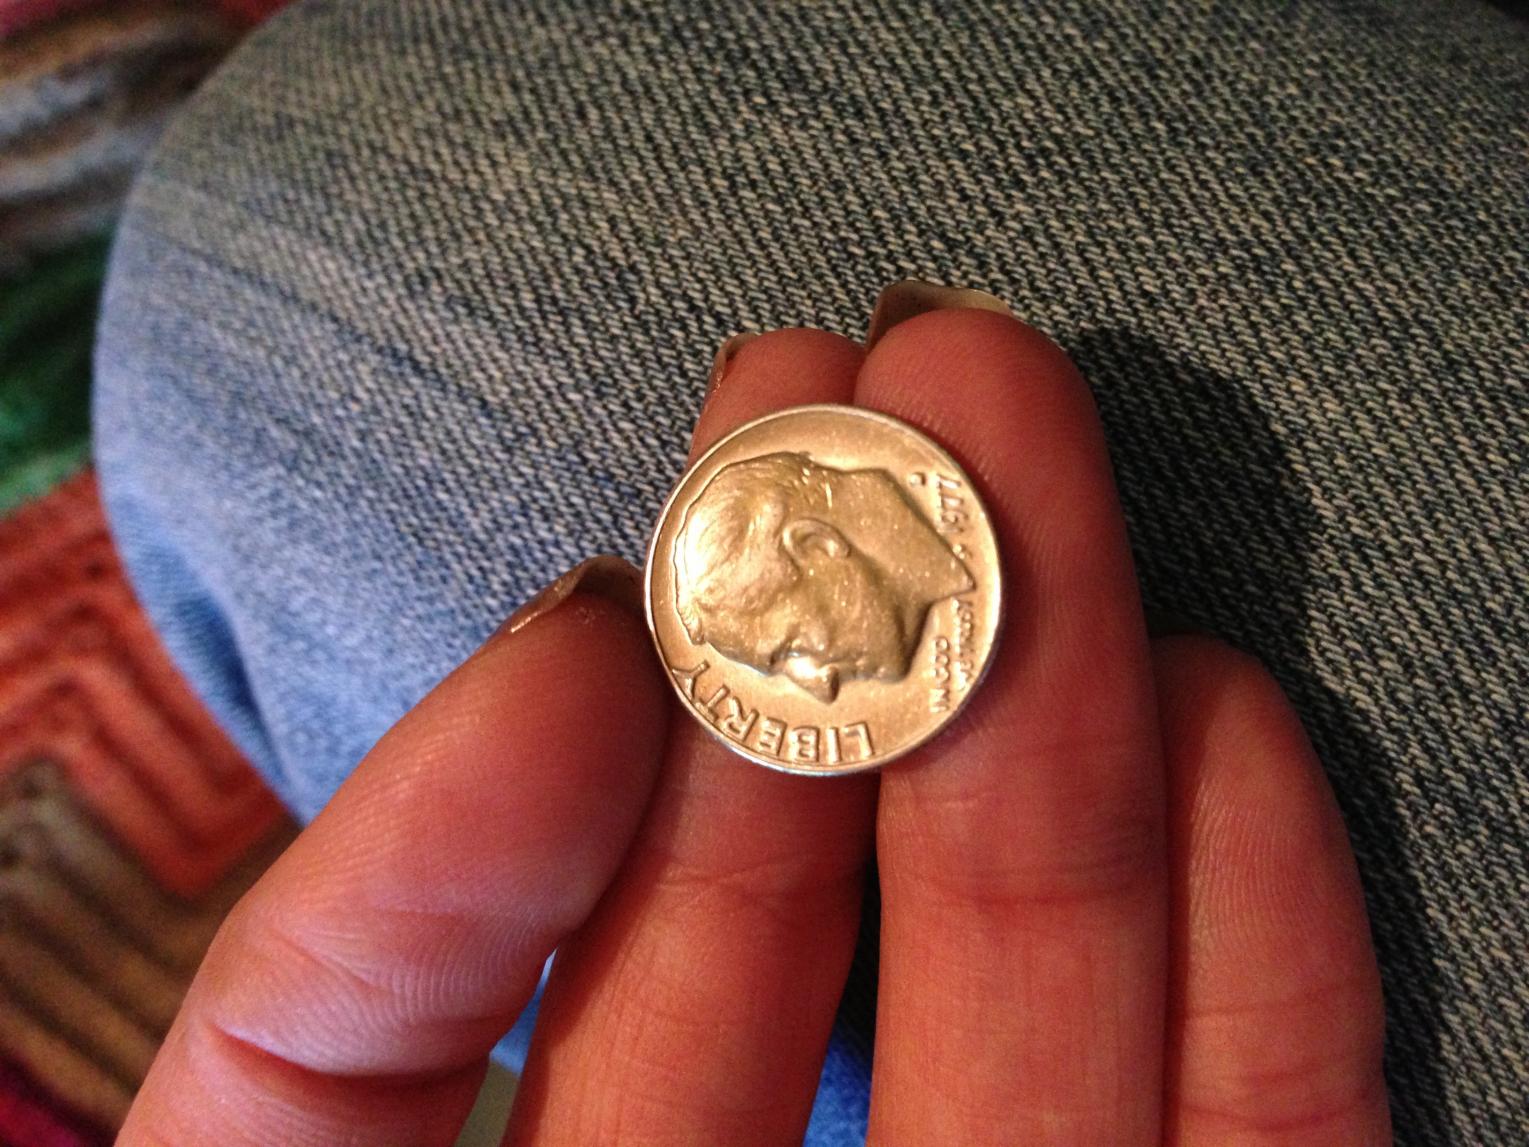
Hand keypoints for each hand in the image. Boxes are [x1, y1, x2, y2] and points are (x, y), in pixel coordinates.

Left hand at [117, 299, 1389, 1144]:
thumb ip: (326, 1038)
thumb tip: (558, 673)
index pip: (476, 1025)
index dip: (530, 809)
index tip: (609, 598)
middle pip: (796, 974)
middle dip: (852, 667)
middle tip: (893, 382)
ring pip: (1043, 1030)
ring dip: (1064, 746)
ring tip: (1042, 467)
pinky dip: (1272, 969)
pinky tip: (1233, 731)